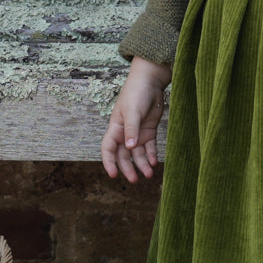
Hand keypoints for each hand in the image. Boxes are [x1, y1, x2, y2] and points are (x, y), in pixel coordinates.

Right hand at [101, 56, 172, 181]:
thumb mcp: (132, 111)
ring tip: (149, 174)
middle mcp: (125, 133)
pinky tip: (155, 162)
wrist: (151, 81)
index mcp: (115, 128)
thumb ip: (131, 130)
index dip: (109, 162)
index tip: (114, 175)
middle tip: (135, 180)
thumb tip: (129, 148)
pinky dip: (151, 155)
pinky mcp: (149, 130)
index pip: (108, 148)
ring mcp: (137, 132)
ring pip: (137, 153)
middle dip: (128, 168)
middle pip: (123, 155)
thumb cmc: (136, 93)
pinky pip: (149, 147)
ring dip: (142, 164)